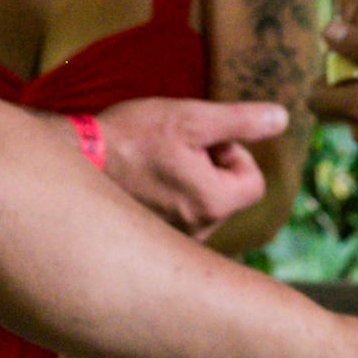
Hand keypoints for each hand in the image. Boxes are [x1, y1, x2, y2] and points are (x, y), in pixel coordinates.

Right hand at [98, 96, 288, 238]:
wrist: (75, 161)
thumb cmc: (131, 137)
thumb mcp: (190, 118)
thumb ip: (240, 121)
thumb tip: (281, 119)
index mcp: (213, 203)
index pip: (253, 182)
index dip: (233, 154)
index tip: (201, 142)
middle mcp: (199, 231)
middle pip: (228, 193)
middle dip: (210, 167)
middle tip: (175, 149)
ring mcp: (175, 240)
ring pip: (203, 204)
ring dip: (190, 180)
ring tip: (155, 163)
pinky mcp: (154, 240)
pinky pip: (180, 216)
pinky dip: (170, 196)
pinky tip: (144, 180)